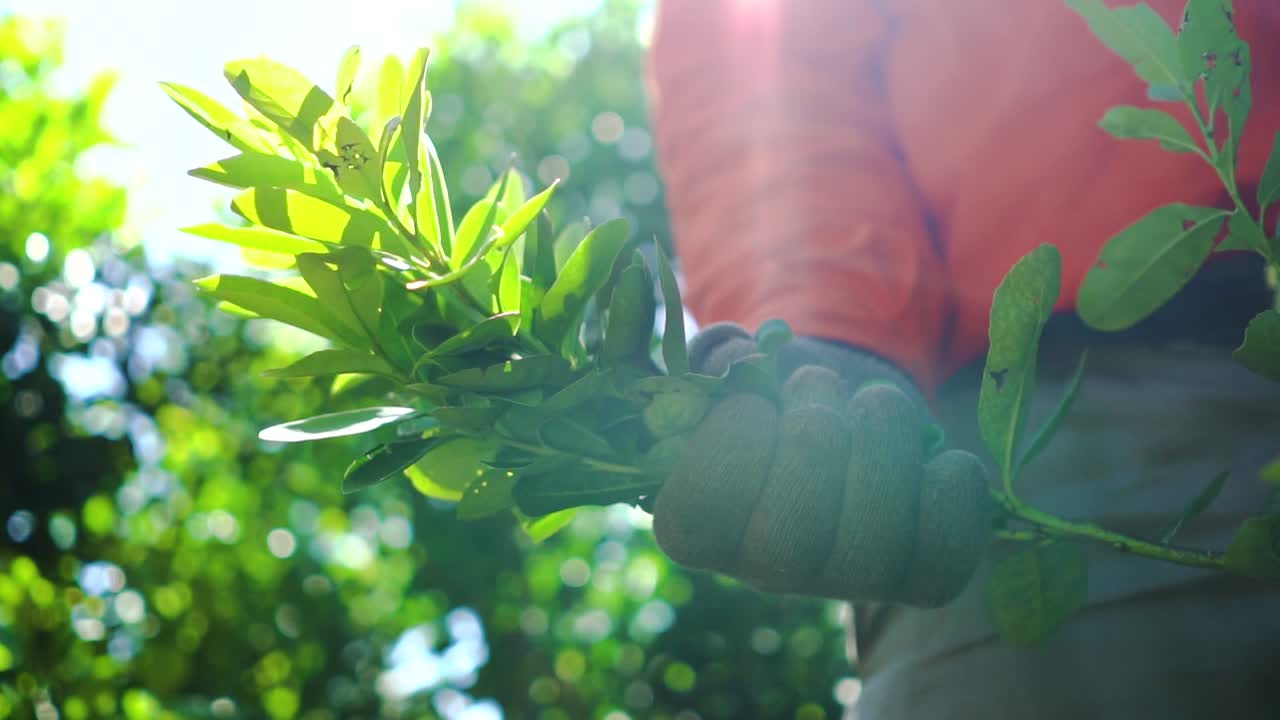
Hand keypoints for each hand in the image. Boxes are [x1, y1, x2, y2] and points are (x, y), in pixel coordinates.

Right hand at [651, 324, 992, 607]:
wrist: (846, 422)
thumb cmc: (776, 398)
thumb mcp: (730, 372)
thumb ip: (714, 359)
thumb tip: (736, 355)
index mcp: (697, 527)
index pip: (700, 512)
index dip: (731, 443)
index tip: (754, 403)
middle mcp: (765, 572)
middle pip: (793, 534)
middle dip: (817, 433)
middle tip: (821, 397)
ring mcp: (843, 582)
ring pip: (876, 540)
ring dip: (883, 439)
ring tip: (874, 407)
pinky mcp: (915, 579)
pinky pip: (947, 551)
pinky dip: (951, 485)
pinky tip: (933, 457)